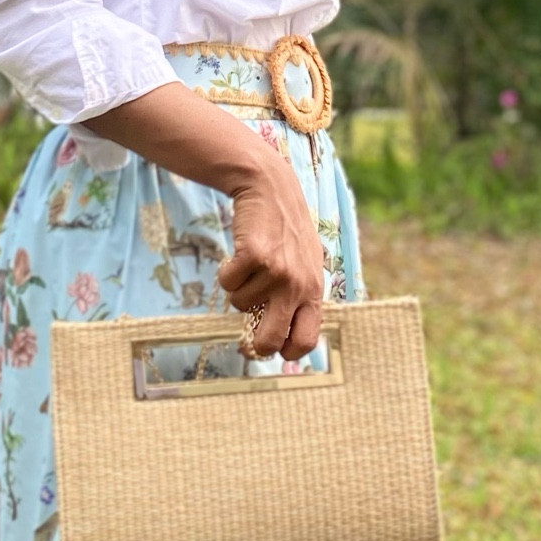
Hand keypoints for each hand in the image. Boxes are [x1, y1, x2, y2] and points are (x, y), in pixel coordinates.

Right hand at [217, 146, 325, 360]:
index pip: (308, 340)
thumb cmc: (287, 231)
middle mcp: (298, 285)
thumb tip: (285, 339)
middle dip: (255, 345)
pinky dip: (226, 272)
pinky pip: (227, 283)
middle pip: (271, 340)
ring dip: (239, 289)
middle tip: (247, 340)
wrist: (272, 188)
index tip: (273, 348)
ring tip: (251, 265)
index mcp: (314, 291)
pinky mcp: (253, 256)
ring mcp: (276, 271)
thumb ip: (300, 296)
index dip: (287, 352)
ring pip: (240, 305)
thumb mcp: (305, 264)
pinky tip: (239, 254)